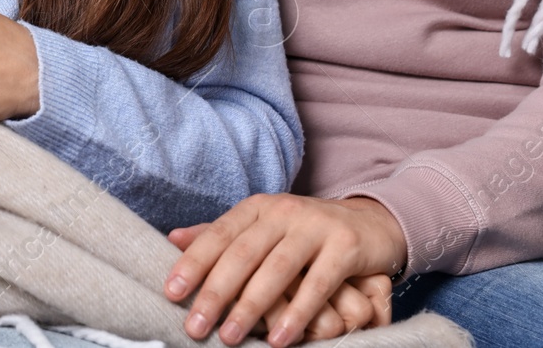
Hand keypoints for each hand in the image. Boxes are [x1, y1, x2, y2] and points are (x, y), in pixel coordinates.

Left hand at [171, 227, 392, 343]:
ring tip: (231, 337)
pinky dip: (298, 312)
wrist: (371, 221)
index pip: (219, 234)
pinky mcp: (345, 245)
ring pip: (277, 269)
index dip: (193, 262)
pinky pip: (317, 283)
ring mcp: (315, 225)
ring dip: (252, 306)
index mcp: (257, 207)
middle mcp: (283, 211)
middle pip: (243, 254)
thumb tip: (173, 238)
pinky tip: (281, 338)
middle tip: (195, 326)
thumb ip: (221, 234)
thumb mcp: (263, 227)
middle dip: (216, 292)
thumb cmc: (306, 232)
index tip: (171, 292)